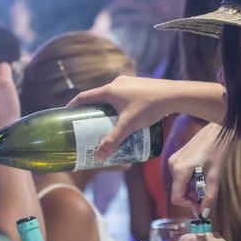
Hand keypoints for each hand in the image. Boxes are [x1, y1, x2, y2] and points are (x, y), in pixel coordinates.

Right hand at [69, 75, 200, 161]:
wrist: (174, 95)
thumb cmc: (149, 107)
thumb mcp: (128, 126)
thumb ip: (113, 141)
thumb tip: (98, 156)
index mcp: (109, 89)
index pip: (85, 97)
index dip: (73, 105)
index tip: (66, 114)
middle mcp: (117, 83)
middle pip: (98, 97)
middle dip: (91, 111)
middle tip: (86, 124)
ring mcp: (129, 83)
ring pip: (111, 97)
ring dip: (106, 108)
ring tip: (104, 124)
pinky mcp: (139, 86)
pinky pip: (122, 96)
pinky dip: (118, 106)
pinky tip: (123, 117)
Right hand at [168, 123, 230, 216]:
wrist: (220, 130)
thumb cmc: (218, 150)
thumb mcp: (215, 176)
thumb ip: (209, 197)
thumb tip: (204, 214)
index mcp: (179, 170)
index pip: (177, 197)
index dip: (188, 205)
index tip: (201, 206)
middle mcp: (173, 165)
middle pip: (178, 191)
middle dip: (191, 196)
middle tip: (206, 196)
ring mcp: (174, 159)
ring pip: (180, 183)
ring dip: (192, 188)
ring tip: (207, 183)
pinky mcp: (178, 156)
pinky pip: (181, 175)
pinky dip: (190, 180)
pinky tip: (202, 174)